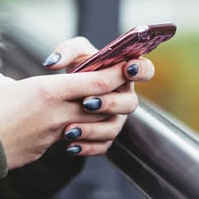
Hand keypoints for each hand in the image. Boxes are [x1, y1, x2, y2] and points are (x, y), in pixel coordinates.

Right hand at [0, 64, 131, 168]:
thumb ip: (17, 82)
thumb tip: (16, 88)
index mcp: (48, 91)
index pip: (97, 82)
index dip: (115, 74)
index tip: (124, 66)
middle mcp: (57, 114)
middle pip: (102, 106)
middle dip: (112, 97)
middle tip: (111, 88)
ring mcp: (52, 136)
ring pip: (89, 126)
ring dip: (95, 118)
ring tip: (88, 110)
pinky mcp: (43, 151)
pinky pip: (69, 141)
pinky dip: (74, 134)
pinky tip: (66, 129)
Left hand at [42, 37, 154, 155]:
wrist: (64, 94)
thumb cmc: (77, 68)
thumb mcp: (72, 53)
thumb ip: (66, 51)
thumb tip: (53, 63)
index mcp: (124, 73)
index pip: (145, 70)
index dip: (141, 70)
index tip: (127, 69)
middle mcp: (124, 97)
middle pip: (130, 103)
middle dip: (109, 103)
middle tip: (87, 102)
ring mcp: (116, 118)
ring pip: (114, 128)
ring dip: (93, 129)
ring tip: (70, 129)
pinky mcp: (105, 136)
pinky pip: (102, 146)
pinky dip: (86, 147)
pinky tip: (70, 145)